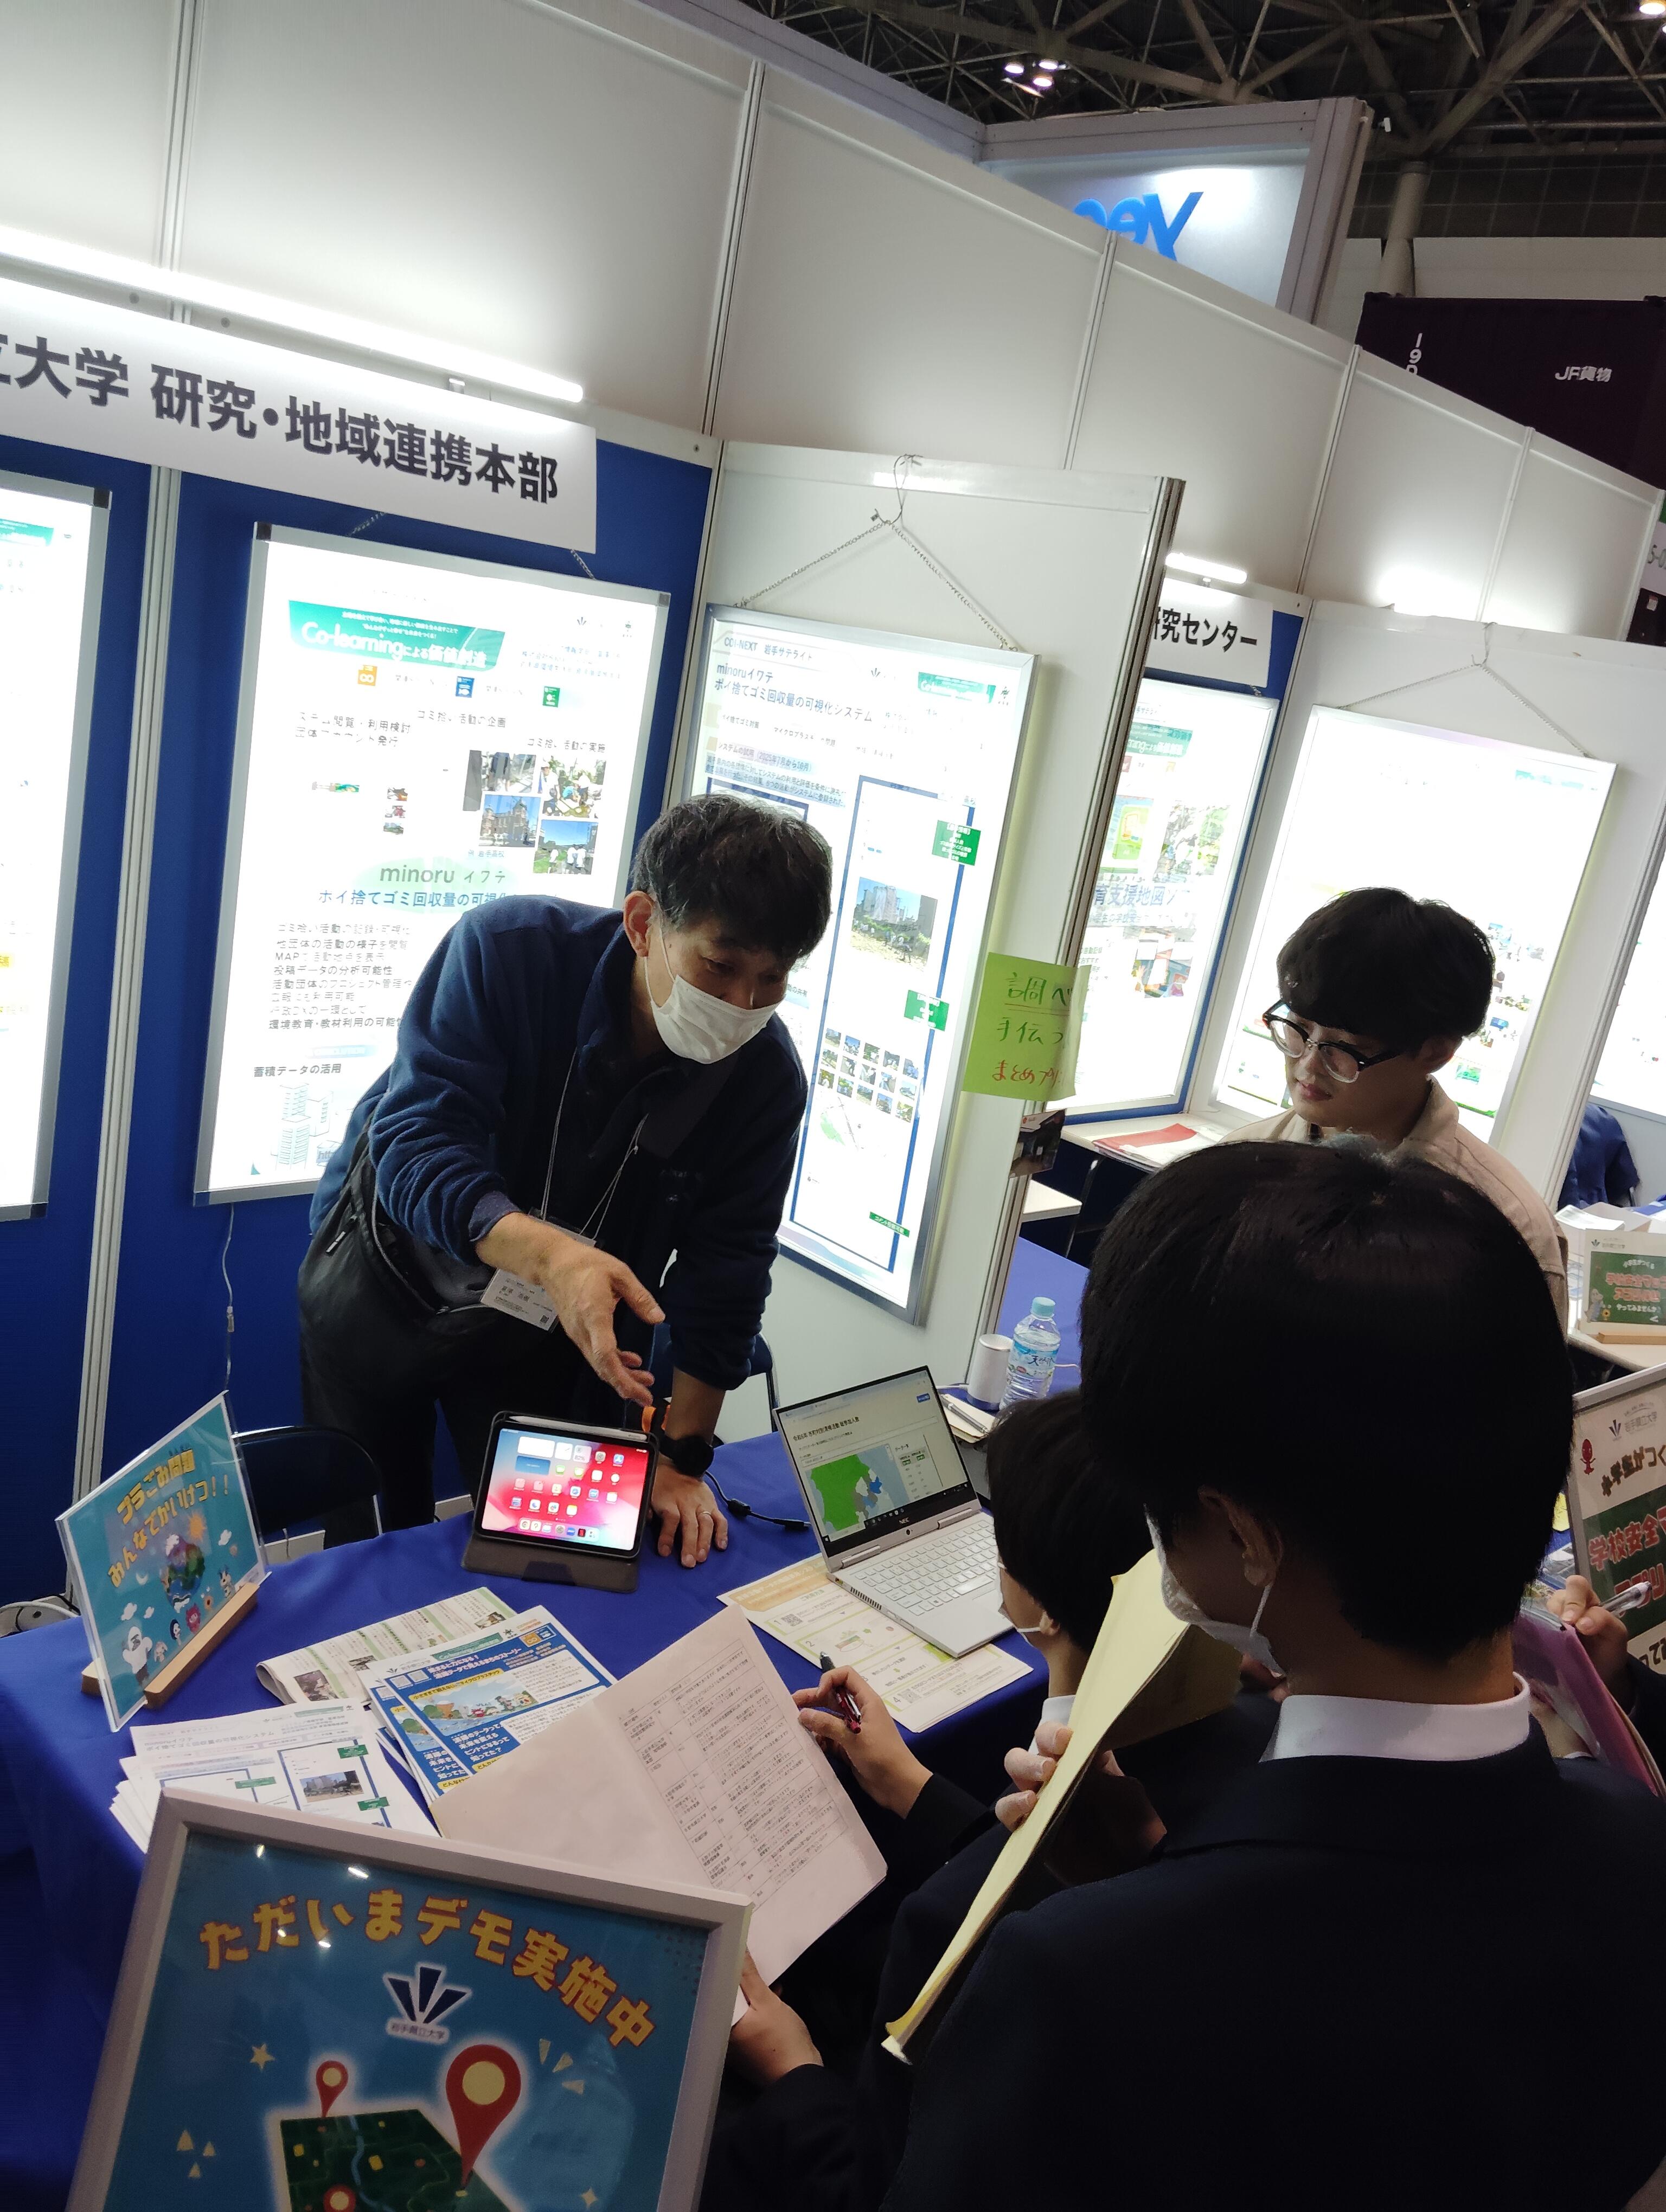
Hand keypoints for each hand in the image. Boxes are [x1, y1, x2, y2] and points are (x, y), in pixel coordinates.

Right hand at [476, 1213, 660, 1406]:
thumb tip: (658, 1318)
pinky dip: (613, 1363)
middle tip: (646, 1398)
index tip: (638, 1390)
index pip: (604, 1353)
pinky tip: (631, 1362)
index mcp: (593, 1314)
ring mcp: (578, 1334)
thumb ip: (640, 1297)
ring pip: (599, 1364)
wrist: (554, 1263)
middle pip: (602, 1366)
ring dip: (621, 1377)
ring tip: (645, 1383)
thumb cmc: (586, 1264)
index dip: (621, 1376)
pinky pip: (596, 1354)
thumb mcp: (619, 1273)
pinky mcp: (579, 1333)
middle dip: (625, 1385)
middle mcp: (583, 1330)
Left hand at [650, 1465, 726, 1566]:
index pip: (671, 1519)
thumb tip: (645, 1520)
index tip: (665, 1552)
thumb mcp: (650, 1491)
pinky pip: (719, 1519)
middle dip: (690, 1545)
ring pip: (706, 1524)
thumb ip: (648, 1507)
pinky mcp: (712, 1505)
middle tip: (689, 1562)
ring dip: (705, 1542)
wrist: (680, 1466)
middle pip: (690, 1525)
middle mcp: (687, 1503)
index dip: (668, 1536)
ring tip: (702, 1557)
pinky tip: (721, 1545)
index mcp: (670, 1501)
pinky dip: (722, 1532)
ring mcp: (701, 1505)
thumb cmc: (663, 1484)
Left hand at [729, 1954, 821, 2085]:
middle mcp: (724, 2037)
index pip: (715, 1991)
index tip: (728, 1951)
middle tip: (746, 1958)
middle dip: (739, 1981)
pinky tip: (775, 1995)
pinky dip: (759, 2008)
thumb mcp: (767, 2003)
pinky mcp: (752, 2049)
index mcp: (721, 2026)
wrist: (801, 2077)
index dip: (723, 1970)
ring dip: (752, 1994)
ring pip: (741, 2010)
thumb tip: (735, 1948)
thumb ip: (749, 1976)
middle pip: (728, 2000)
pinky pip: (751, 2021)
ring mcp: (738, 2046)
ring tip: (764, 1974)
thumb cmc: (782, 2039)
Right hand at [794, 1666, 929, 1817]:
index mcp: (866, 1701)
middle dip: (813, 1699)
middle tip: (791, 1705)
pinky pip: (830, 1738)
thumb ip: (827, 1725)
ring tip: (794, 1727)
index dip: (830, 1680)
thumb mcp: (854, 1737)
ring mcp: (853, 1731)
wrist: (899, 1786)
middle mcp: (858, 1712)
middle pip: (833, 1697)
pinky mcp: (849, 1747)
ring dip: (814, 1721)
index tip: (819, 1695)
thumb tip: (802, 1714)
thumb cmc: (881, 1755)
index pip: (846, 1676)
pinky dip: (820, 1740)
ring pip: (829, 1718)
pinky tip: (809, 1745)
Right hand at [994, 1721, 1163, 1884]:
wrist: (1135, 1867)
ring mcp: (1041, 1801)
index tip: (1065, 1740)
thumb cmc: (1135, 1824)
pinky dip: (1012, 1805)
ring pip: (1015, 1774)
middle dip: (1034, 1753)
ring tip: (1042, 1781)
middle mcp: (1056, 1776)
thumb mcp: (1123, 1790)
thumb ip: (1098, 1769)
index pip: (1054, 1736)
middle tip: (1050, 1767)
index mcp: (1078, 1760)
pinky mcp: (1030, 1830)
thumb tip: (1080, 1746)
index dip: (1053, 1733)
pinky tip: (1029, 1806)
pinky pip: (1008, 1813)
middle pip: (1029, 1750)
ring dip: (1023, 1770)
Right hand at [1548, 1573, 1631, 1697]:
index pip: (1577, 1585)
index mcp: (1587, 1600)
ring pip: (1543, 1609)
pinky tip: (1543, 1641)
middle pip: (1557, 1596)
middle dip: (1561, 1610)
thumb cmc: (1609, 1650)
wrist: (1600, 1674)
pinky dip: (1536, 1630)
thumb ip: (1604, 1620)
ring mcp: (1552, 1618)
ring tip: (1557, 1638)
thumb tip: (1580, 1623)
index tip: (1579, 1625)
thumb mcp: (1616, 1633)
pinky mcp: (1541, 1632)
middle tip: (1566, 1628)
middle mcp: (1567, 1605)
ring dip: (1549, 1622)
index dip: (1574, 1599)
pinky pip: (1532, 1623)